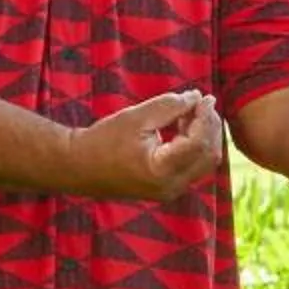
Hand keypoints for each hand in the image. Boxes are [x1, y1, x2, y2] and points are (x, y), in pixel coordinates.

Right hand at [71, 89, 222, 200]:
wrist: (78, 166)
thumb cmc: (103, 139)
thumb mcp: (136, 117)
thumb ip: (170, 106)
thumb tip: (197, 97)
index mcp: (161, 170)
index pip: (198, 143)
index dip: (205, 118)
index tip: (206, 98)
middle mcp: (171, 187)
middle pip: (208, 156)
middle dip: (210, 128)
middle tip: (203, 103)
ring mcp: (171, 191)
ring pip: (204, 163)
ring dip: (204, 136)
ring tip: (192, 112)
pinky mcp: (168, 189)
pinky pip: (192, 167)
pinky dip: (194, 147)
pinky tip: (184, 127)